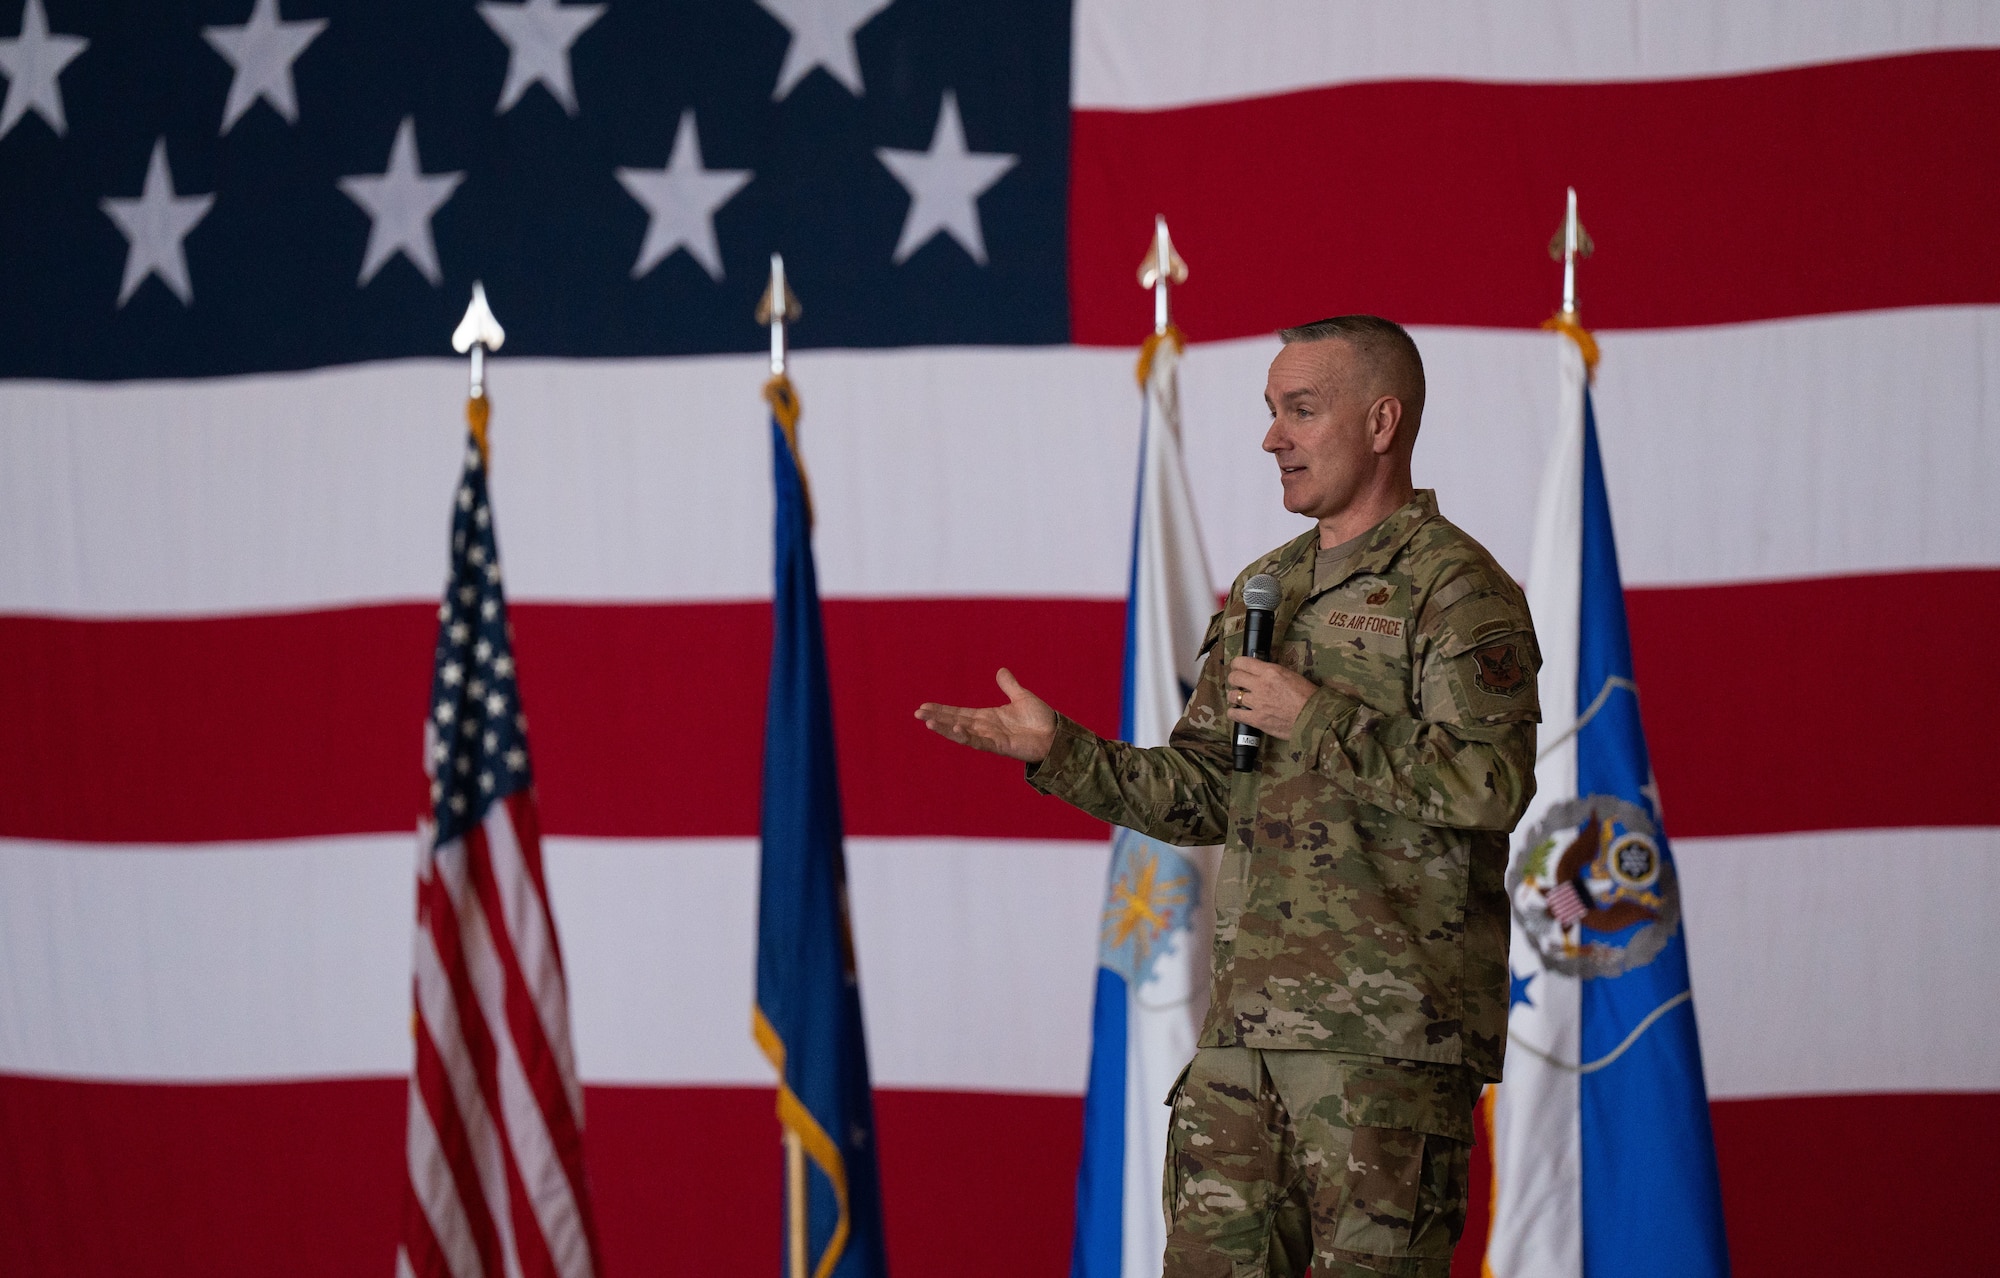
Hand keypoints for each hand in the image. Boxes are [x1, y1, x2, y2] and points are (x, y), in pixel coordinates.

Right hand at [915, 668, 1057, 762]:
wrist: (1057, 735)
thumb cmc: (1041, 720)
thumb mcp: (1022, 697)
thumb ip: (1009, 685)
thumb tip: (1001, 670)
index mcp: (987, 717)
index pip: (959, 713)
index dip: (942, 710)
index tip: (925, 706)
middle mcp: (985, 728)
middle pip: (955, 722)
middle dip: (936, 718)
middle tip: (917, 713)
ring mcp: (990, 738)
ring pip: (961, 733)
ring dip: (944, 728)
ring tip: (927, 722)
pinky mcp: (999, 746)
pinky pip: (978, 741)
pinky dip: (965, 736)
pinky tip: (953, 729)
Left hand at [1226, 657, 1314, 739]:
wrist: (1314, 717)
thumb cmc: (1308, 696)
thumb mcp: (1291, 675)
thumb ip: (1274, 673)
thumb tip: (1264, 673)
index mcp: (1270, 671)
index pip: (1243, 662)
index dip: (1236, 664)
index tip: (1237, 667)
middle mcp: (1260, 685)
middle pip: (1234, 677)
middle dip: (1234, 679)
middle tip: (1237, 682)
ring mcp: (1257, 703)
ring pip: (1232, 695)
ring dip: (1234, 696)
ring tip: (1238, 698)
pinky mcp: (1256, 719)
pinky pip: (1235, 715)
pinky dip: (1233, 713)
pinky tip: (1236, 712)